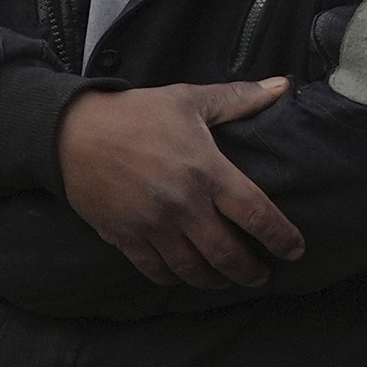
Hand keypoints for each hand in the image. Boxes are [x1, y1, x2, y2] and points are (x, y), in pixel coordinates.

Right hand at [53, 78, 307, 290]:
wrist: (72, 133)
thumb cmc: (134, 113)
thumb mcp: (188, 100)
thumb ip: (238, 99)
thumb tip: (283, 85)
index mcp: (206, 170)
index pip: (256, 213)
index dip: (281, 237)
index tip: (295, 251)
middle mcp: (183, 204)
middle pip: (228, 253)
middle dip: (250, 271)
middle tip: (261, 276)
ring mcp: (153, 225)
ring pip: (194, 269)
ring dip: (216, 281)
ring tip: (227, 282)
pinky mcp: (126, 237)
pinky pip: (157, 271)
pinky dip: (175, 279)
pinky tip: (185, 277)